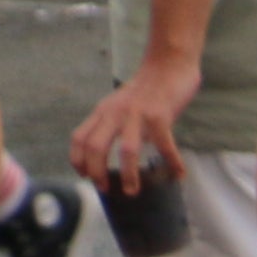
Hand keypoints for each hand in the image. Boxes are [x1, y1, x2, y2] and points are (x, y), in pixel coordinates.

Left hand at [72, 56, 199, 193]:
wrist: (168, 64)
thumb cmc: (146, 90)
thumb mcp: (119, 105)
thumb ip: (112, 124)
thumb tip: (111, 152)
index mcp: (103, 112)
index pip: (78, 138)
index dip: (78, 160)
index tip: (84, 176)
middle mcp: (114, 113)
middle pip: (94, 146)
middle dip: (97, 172)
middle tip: (105, 189)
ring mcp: (137, 114)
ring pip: (126, 150)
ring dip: (129, 174)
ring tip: (133, 191)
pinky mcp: (160, 116)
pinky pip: (165, 145)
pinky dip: (172, 162)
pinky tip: (179, 174)